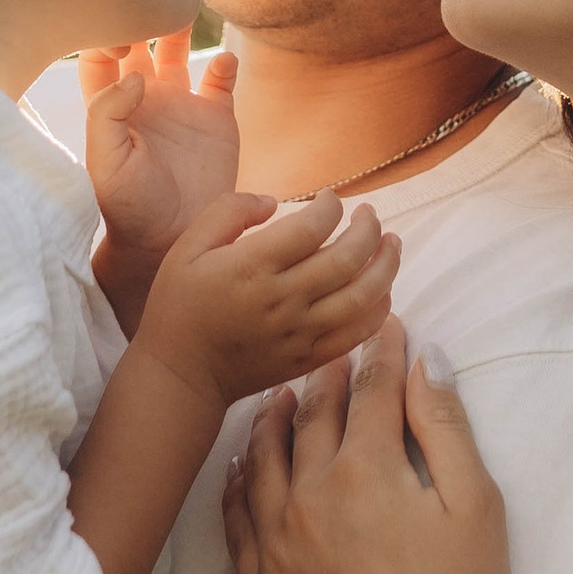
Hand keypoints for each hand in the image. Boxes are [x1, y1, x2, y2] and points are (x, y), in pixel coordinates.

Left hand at [81, 33, 239, 258]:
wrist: (171, 243)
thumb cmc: (128, 207)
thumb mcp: (105, 163)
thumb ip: (108, 114)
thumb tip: (134, 75)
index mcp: (111, 108)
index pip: (101, 55)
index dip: (106, 35)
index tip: (119, 27)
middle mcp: (145, 100)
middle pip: (139, 41)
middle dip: (142, 15)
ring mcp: (182, 106)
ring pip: (180, 50)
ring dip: (182, 28)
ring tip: (186, 6)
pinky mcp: (217, 119)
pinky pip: (223, 79)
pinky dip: (226, 64)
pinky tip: (224, 62)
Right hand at [136, 187, 401, 405]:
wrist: (181, 375)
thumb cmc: (180, 306)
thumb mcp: (188, 247)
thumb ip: (228, 212)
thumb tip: (274, 201)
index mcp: (251, 267)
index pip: (311, 227)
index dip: (330, 205)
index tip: (329, 198)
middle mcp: (282, 299)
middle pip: (346, 257)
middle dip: (368, 228)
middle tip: (370, 215)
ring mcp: (300, 332)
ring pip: (362, 296)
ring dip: (386, 265)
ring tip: (392, 243)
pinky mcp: (308, 358)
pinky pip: (358, 334)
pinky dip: (379, 309)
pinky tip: (383, 290)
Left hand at [223, 320, 519, 573]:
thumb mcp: (476, 508)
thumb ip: (445, 427)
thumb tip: (428, 361)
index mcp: (366, 470)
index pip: (371, 390)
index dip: (382, 353)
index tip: (387, 325)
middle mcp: (308, 496)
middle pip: (314, 417)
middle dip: (328, 377)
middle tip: (334, 349)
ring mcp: (276, 545)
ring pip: (264, 459)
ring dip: (277, 420)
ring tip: (285, 396)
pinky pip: (236, 518)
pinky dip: (240, 481)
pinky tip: (244, 466)